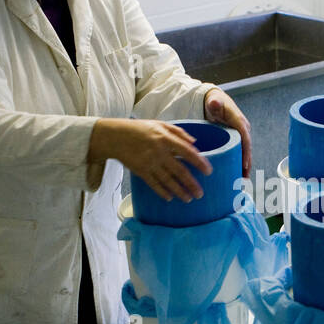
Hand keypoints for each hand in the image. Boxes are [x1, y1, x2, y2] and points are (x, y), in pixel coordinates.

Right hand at [89, 118, 211, 201]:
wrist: (115, 136)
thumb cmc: (140, 129)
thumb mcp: (160, 124)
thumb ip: (179, 132)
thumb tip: (194, 143)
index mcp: (165, 138)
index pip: (187, 152)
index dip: (199, 162)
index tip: (209, 172)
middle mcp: (159, 152)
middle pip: (179, 170)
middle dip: (191, 183)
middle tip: (200, 193)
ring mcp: (149, 163)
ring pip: (168, 180)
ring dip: (179, 191)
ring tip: (188, 199)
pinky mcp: (140, 171)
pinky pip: (153, 184)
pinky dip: (162, 192)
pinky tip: (170, 198)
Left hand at [203, 87, 251, 177]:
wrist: (213, 100)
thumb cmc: (213, 101)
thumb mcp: (214, 101)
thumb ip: (215, 102)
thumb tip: (215, 103)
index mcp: (239, 121)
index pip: (245, 138)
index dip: (245, 152)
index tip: (244, 165)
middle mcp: (243, 129)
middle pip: (247, 149)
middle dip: (247, 164)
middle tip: (244, 178)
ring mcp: (241, 135)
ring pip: (245, 152)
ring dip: (245, 166)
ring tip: (242, 181)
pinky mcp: (237, 139)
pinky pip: (240, 152)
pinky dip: (241, 163)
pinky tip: (238, 175)